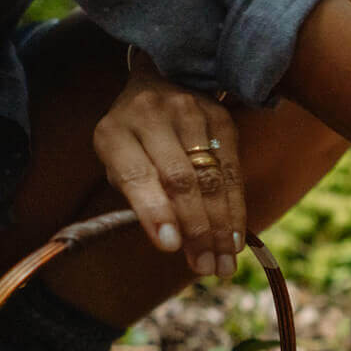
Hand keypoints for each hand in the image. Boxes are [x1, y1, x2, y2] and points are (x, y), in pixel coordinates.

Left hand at [92, 53, 244, 277]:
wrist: (159, 83)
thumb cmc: (133, 141)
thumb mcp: (120, 165)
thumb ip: (140, 198)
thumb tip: (175, 241)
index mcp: (114, 132)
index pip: (137, 174)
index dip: (155, 211)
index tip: (170, 247)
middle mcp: (152, 116)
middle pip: (181, 180)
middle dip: (196, 229)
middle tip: (206, 267)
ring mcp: (190, 112)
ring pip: (212, 178)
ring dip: (221, 227)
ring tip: (223, 264)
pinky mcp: (221, 117)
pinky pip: (233, 170)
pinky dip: (236, 209)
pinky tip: (235, 239)